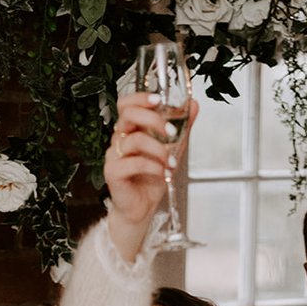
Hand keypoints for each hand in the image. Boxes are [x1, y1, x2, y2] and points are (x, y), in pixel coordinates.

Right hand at [103, 91, 197, 260]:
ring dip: (159, 149)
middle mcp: (120, 139)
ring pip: (135, 140)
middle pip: (128, 114)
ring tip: (171, 162)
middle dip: (153, 120)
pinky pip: (133, 163)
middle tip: (171, 133)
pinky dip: (153, 166)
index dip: (140, 98)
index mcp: (130, 129)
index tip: (159, 100)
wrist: (142, 207)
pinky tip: (162, 173)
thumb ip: (181, 127)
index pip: (126, 104)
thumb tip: (193, 105)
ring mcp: (114, 155)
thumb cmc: (151, 178)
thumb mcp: (171, 149)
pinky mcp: (113, 172)